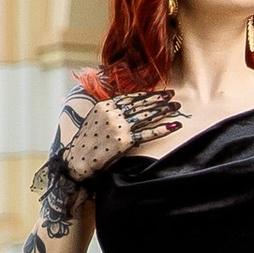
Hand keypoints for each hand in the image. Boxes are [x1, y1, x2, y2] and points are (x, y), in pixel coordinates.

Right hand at [60, 89, 181, 180]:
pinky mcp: (124, 141)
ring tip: (176, 107)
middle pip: (141, 104)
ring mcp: (119, 126)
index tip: (159, 92)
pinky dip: (162, 129)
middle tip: (172, 96)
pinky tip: (173, 126)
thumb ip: (109, 112)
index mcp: (105, 105)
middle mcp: (113, 113)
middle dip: (159, 100)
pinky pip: (147, 133)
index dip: (147, 95)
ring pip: (146, 116)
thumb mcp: (94, 119)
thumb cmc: (85, 142)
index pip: (130, 97)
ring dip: (163, 111)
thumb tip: (124, 109)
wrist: (77, 159)